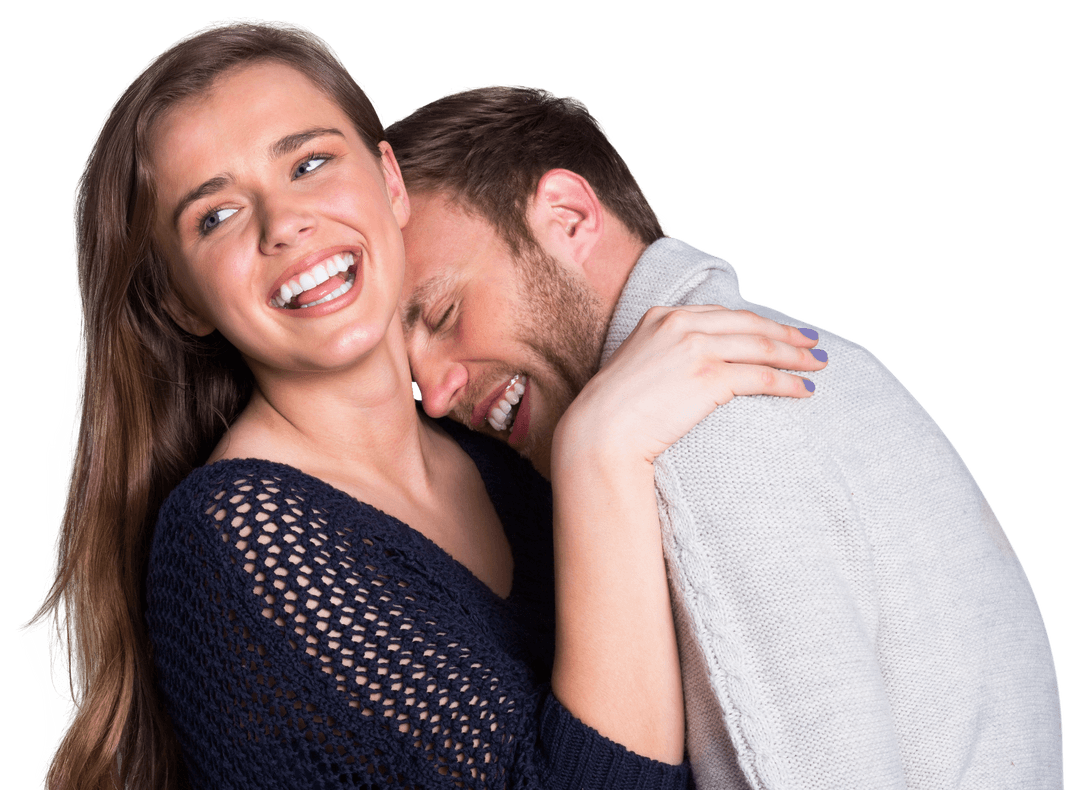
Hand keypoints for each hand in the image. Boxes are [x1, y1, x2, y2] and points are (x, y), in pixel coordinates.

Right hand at [554, 306, 826, 467]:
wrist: (600, 432)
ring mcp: (696, 349)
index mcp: (662, 316)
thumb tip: (695, 365)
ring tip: (818, 364)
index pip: (723, 314)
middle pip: (749, 324)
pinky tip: (804, 390)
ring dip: (795, 356)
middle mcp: (681, 324)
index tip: (779, 330)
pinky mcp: (709, 377)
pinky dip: (788, 382)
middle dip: (786, 334)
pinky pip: (761, 377)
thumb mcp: (637, 364)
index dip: (756, 322)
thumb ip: (666, 353)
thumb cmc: (613, 411)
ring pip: (761, 346)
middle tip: (812, 343)